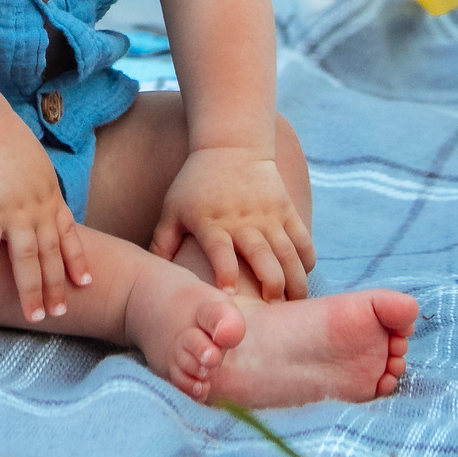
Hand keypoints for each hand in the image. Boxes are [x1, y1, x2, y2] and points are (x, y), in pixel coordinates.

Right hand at [0, 123, 92, 321]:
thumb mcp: (30, 158)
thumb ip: (34, 180)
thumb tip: (34, 188)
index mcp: (48, 194)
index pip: (68, 233)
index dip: (77, 260)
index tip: (86, 283)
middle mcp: (35, 208)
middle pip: (50, 254)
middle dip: (57, 286)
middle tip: (61, 314)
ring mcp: (12, 212)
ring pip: (26, 260)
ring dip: (30, 291)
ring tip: (33, 317)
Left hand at [151, 147, 313, 301]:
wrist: (230, 145)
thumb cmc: (196, 183)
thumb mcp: (173, 209)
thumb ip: (162, 243)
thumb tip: (151, 279)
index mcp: (212, 223)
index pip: (220, 252)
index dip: (226, 275)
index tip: (230, 296)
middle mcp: (243, 221)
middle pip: (264, 258)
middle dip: (272, 287)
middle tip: (273, 311)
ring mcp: (269, 215)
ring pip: (289, 254)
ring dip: (295, 282)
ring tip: (294, 305)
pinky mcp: (287, 210)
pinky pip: (303, 241)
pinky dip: (306, 262)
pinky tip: (302, 278)